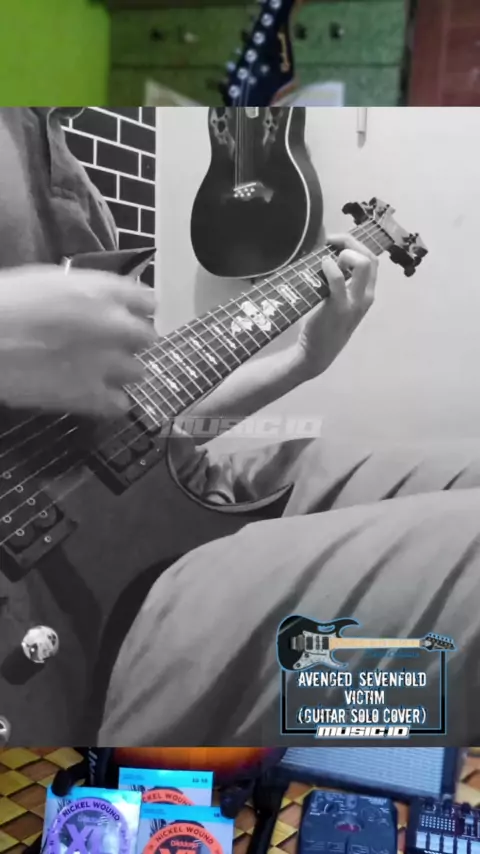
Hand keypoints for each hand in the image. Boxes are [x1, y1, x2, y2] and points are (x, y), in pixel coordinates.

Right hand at [0, 265, 155, 416]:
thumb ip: (82, 293)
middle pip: (147, 337)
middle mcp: (114, 324)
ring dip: (122, 372)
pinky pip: (121, 405)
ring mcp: (107, 363)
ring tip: (98, 373)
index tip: (128, 315)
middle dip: (131, 341)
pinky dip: (111, 403)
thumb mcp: (47, 281)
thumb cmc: (5, 301)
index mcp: (101, 290)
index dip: (138, 310)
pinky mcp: (92, 396)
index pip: (146, 300)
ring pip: (138, 372)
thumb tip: (96, 301)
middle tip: (110, 346)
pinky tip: (94, 398)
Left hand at [294, 232, 377, 378]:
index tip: (335, 242)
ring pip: (363, 263)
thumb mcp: (338, 299)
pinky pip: (339, 279)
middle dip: (350, 242)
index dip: (355, 244)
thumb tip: (327, 250)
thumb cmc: (324, 324)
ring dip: (344, 253)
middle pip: (370, 257)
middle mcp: (366, 296)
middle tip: (330, 242)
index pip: (372, 259)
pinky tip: (322, 266)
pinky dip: (330, 267)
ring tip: (327, 259)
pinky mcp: (338, 307)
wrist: (317, 353)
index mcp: (367, 293)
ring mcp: (354, 302)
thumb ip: (339, 279)